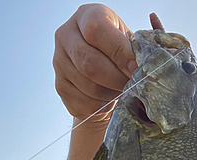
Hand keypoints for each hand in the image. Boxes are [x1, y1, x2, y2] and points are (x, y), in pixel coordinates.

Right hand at [53, 4, 137, 125]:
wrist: (99, 68)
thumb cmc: (117, 50)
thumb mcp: (126, 39)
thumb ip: (132, 49)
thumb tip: (138, 69)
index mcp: (84, 16)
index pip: (96, 30)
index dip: (118, 51)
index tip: (135, 68)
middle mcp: (65, 36)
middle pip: (89, 63)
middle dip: (116, 78)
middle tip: (132, 85)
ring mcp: (58, 63)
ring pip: (89, 87)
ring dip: (111, 94)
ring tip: (122, 90)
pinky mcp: (60, 87)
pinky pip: (85, 103)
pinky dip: (103, 105)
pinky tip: (109, 98)